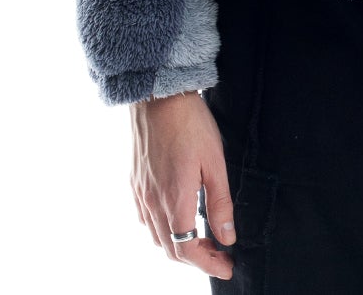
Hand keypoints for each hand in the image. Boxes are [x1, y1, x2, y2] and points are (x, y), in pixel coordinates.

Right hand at [130, 90, 237, 277]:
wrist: (159, 96)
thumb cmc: (191, 124)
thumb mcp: (215, 161)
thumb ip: (220, 202)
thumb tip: (228, 237)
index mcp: (175, 199)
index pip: (187, 249)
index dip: (208, 264)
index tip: (226, 267)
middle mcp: (152, 201)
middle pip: (170, 249)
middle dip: (196, 258)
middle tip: (219, 254)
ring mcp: (140, 192)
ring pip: (156, 236)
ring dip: (178, 245)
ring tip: (203, 238)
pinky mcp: (134, 182)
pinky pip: (145, 219)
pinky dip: (163, 230)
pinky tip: (178, 218)